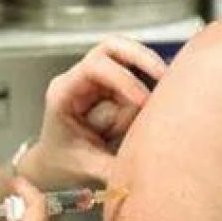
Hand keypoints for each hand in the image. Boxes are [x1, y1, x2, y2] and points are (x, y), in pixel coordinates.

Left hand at [24, 37, 168, 187]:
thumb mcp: (88, 169)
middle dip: (143, 59)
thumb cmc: (63, 164)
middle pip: (113, 47)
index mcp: (63, 93)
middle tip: (166, 78)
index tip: (144, 102)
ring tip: (151, 110)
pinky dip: (151, 86)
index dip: (123, 79)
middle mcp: (79, 79)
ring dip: (146, 83)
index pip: (94, 67)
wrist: (55, 165)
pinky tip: (157, 106)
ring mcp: (97, 81)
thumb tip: (146, 173)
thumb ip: (114, 169)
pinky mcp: (113, 87)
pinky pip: (138, 76)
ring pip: (131, 62)